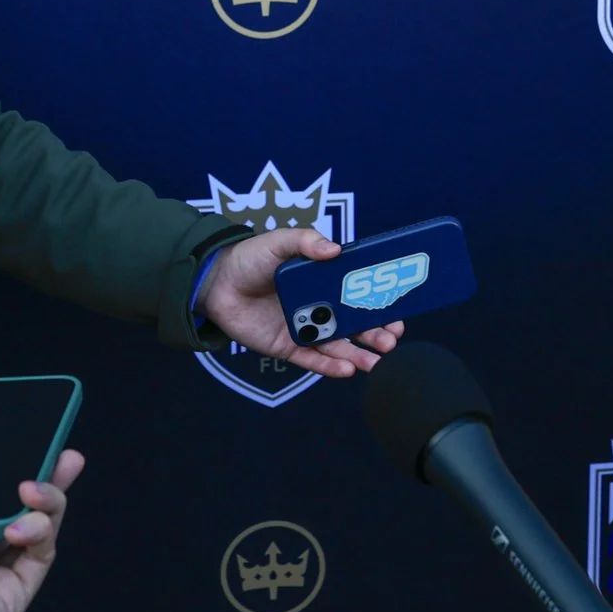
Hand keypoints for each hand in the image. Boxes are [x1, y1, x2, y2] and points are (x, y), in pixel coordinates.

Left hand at [0, 448, 85, 611]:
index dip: (4, 476)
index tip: (24, 448)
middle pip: (17, 513)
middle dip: (47, 483)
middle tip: (68, 456)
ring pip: (37, 532)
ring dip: (47, 503)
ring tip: (34, 488)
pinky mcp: (15, 596)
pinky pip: (40, 557)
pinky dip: (41, 533)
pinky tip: (22, 522)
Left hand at [197, 229, 402, 377]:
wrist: (214, 281)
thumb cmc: (250, 258)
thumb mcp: (279, 241)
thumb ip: (306, 242)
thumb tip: (335, 250)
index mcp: (325, 283)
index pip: (360, 296)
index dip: (380, 305)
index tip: (398, 312)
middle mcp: (321, 307)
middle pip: (356, 325)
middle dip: (376, 334)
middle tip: (390, 339)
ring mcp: (306, 329)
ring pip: (338, 347)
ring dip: (359, 355)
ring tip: (376, 361)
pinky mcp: (288, 347)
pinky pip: (312, 360)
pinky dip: (329, 366)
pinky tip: (347, 369)